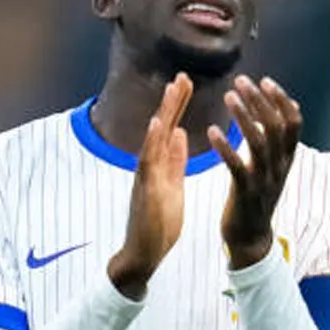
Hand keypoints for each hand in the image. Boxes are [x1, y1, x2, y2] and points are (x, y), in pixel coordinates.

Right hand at [108, 73, 192, 298]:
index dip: (177, 106)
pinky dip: (153, 141)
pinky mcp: (146, 189)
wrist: (143, 253)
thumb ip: (175, 160)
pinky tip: (159, 123)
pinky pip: (149, 161)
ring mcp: (146, 176)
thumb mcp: (173, 185)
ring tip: (173, 89)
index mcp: (161, 164)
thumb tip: (181, 134)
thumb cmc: (158, 222)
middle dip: (173, 101)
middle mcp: (151, 165)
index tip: (186, 83)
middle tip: (183, 76)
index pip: (170, 129)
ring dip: (163, 113)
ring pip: (155, 138)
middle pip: (162, 127)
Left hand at [209, 75, 301, 268]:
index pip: (294, 123)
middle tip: (241, 81)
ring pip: (259, 143)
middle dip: (259, 101)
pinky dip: (225, 147)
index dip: (282, 100)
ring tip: (229, 97)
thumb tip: (286, 108)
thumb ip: (278, 140)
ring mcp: (264, 180)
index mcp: (287, 159)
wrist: (251, 238)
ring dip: (244, 117)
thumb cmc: (258, 197)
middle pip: (276, 127)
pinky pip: (237, 167)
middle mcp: (279, 167)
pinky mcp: (244, 193)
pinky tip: (212, 131)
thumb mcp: (274, 167)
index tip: (265, 81)